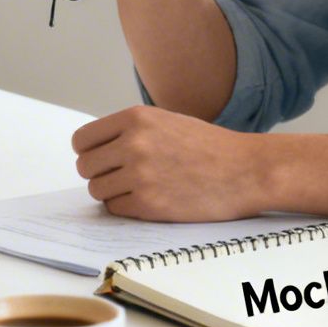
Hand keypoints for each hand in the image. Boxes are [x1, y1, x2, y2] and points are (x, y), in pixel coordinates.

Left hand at [72, 105, 271, 220]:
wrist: (245, 170)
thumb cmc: (207, 146)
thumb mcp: (164, 121)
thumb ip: (128, 132)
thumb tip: (93, 150)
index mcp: (135, 118)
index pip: (82, 139)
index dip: (88, 152)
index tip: (99, 159)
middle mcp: (133, 144)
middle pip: (86, 166)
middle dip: (99, 174)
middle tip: (120, 177)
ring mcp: (140, 174)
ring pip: (97, 190)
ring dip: (112, 192)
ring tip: (137, 188)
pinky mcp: (150, 204)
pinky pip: (115, 209)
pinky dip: (127, 207)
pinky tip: (148, 199)